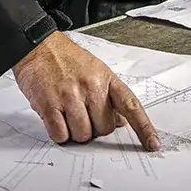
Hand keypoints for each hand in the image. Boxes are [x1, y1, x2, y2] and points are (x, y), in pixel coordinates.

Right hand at [12, 33, 160, 150]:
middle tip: (83, 113)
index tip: (152, 144)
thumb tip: (122, 122)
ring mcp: (70, 96)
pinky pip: (61, 135)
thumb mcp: (95, 71)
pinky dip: (60, 134)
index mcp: (106, 79)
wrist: (38, 46)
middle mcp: (91, 87)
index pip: (131, 106)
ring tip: (68, 115)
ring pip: (83, 135)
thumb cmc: (66, 59)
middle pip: (104, 129)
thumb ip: (110, 96)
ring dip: (76, 132)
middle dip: (95, 128)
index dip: (144, 127)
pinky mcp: (49, 105)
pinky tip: (57, 119)